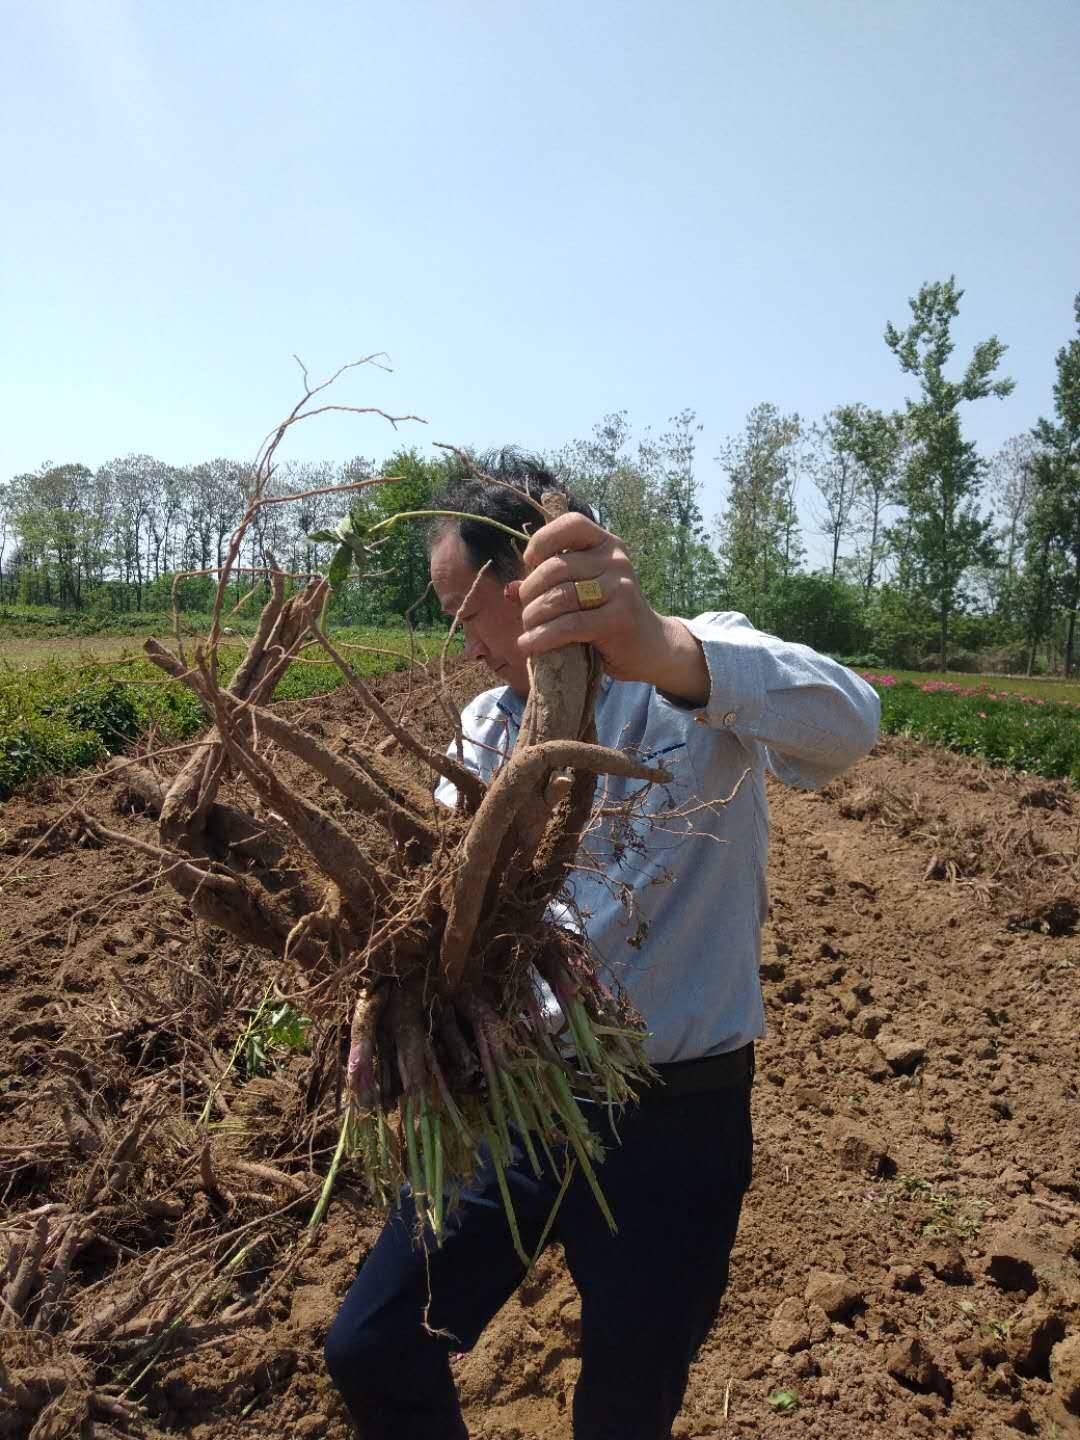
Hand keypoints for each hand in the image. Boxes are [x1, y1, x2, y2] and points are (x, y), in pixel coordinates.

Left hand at [510, 512, 709, 704]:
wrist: (649, 646)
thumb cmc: (606, 614)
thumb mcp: (581, 590)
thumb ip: (549, 584)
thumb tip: (509, 589)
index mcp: (606, 544)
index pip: (571, 524)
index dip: (542, 540)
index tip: (529, 563)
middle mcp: (616, 560)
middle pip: (556, 568)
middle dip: (530, 592)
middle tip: (525, 612)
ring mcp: (621, 588)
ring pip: (560, 597)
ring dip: (533, 616)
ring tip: (527, 631)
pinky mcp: (619, 618)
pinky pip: (570, 624)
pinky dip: (543, 636)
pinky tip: (529, 645)